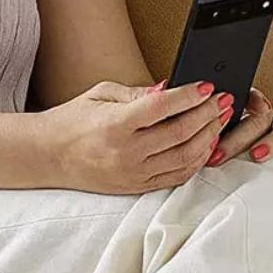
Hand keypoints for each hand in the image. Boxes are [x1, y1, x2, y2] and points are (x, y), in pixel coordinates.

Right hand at [37, 79, 233, 194]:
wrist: (49, 155)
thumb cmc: (73, 120)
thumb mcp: (100, 94)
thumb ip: (137, 93)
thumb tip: (170, 89)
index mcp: (115, 124)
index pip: (163, 107)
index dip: (190, 95)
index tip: (207, 86)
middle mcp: (126, 152)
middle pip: (180, 132)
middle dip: (208, 114)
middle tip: (223, 101)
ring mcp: (133, 173)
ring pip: (185, 157)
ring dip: (208, 137)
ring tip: (218, 121)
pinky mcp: (137, 187)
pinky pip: (176, 176)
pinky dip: (196, 161)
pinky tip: (205, 145)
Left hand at [207, 87, 272, 165]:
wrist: (239, 168)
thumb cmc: (219, 146)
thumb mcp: (208, 131)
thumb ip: (204, 121)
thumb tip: (187, 107)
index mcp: (240, 107)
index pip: (243, 96)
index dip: (237, 102)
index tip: (226, 107)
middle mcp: (263, 115)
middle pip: (258, 118)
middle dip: (237, 138)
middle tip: (218, 155)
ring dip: (271, 141)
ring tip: (257, 155)